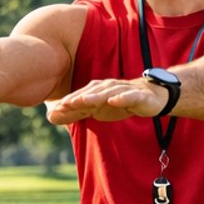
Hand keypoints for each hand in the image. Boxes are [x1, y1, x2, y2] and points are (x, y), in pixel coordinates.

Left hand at [44, 77, 164, 125]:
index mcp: (98, 90)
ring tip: (84, 100)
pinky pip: (129, 96)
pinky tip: (113, 101)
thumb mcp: (97, 109)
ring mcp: (124, 90)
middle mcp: (109, 87)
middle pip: (91, 92)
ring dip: (95, 96)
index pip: (81, 95)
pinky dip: (121, 97)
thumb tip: (51, 116)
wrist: (153, 97)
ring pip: (108, 93)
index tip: (55, 109)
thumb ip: (76, 112)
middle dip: (77, 97)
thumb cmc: (121, 102)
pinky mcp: (138, 95)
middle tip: (64, 104)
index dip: (68, 102)